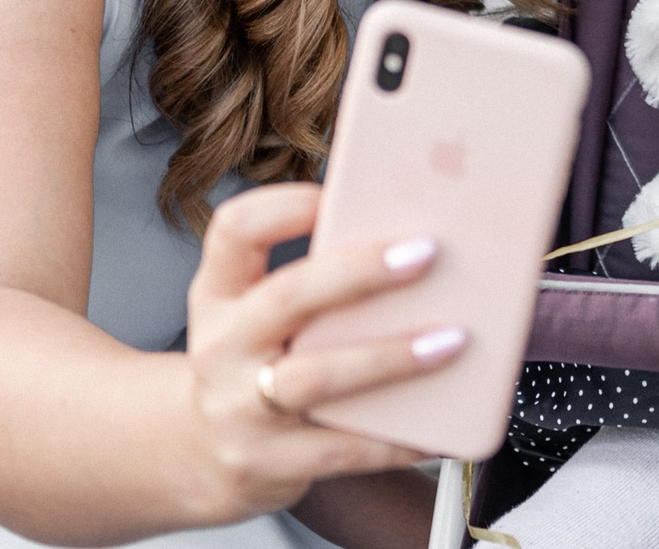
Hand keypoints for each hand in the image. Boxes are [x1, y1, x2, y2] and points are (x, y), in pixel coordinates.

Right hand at [184, 184, 465, 514]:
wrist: (206, 454)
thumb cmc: (258, 361)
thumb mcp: (259, 312)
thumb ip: (315, 277)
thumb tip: (414, 237)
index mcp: (220, 293)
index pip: (234, 231)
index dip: (282, 207)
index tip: (334, 195)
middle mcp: (221, 346)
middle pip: (287, 296)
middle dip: (360, 272)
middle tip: (426, 254)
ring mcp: (239, 408)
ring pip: (316, 378)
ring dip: (391, 357)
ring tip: (451, 340)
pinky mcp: (265, 463)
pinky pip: (340, 449)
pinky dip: (394, 439)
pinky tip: (437, 429)